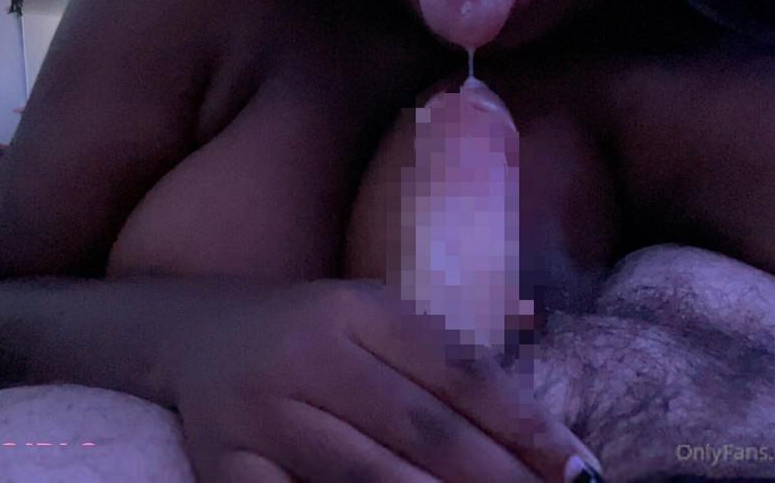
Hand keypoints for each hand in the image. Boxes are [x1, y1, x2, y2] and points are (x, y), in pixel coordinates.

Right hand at [168, 279, 594, 481]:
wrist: (194, 335)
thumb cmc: (310, 334)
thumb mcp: (374, 320)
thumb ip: (445, 363)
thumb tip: (538, 434)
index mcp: (357, 308)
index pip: (459, 370)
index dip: (526, 423)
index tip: (580, 469)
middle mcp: (308, 353)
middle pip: (421, 428)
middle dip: (497, 479)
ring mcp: (259, 411)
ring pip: (362, 474)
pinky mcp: (219, 463)